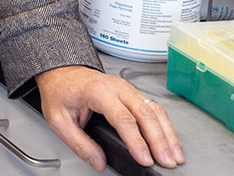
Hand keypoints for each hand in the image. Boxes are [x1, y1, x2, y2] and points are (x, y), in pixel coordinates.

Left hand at [36, 65, 182, 169]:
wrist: (60, 72)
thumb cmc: (60, 91)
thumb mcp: (58, 119)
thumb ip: (79, 143)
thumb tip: (98, 161)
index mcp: (97, 91)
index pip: (123, 118)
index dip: (137, 141)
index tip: (145, 159)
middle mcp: (117, 87)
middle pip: (145, 113)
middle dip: (159, 140)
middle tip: (166, 161)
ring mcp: (127, 88)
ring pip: (154, 110)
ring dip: (168, 134)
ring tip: (175, 155)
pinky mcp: (133, 93)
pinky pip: (153, 108)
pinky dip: (165, 126)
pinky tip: (170, 141)